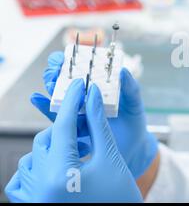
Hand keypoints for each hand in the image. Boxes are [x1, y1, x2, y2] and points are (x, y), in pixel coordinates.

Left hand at [5, 80, 142, 202]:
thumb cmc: (121, 198)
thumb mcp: (111, 157)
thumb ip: (98, 123)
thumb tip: (92, 95)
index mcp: (60, 175)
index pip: (63, 125)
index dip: (73, 101)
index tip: (79, 84)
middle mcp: (40, 188)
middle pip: (46, 140)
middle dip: (66, 128)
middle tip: (87, 123)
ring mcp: (34, 199)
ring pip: (33, 157)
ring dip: (53, 147)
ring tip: (78, 149)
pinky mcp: (34, 205)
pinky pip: (22, 180)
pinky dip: (36, 167)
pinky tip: (57, 165)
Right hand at [31, 52, 157, 178]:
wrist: (132, 150)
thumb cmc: (134, 123)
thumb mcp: (134, 104)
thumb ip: (130, 88)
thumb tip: (123, 70)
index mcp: (100, 87)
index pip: (83, 68)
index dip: (73, 59)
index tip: (69, 55)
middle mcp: (85, 97)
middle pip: (65, 79)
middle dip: (57, 71)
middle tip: (56, 71)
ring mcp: (77, 111)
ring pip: (58, 95)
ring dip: (50, 86)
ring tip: (50, 83)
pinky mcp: (70, 128)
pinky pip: (55, 116)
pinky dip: (44, 106)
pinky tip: (37, 99)